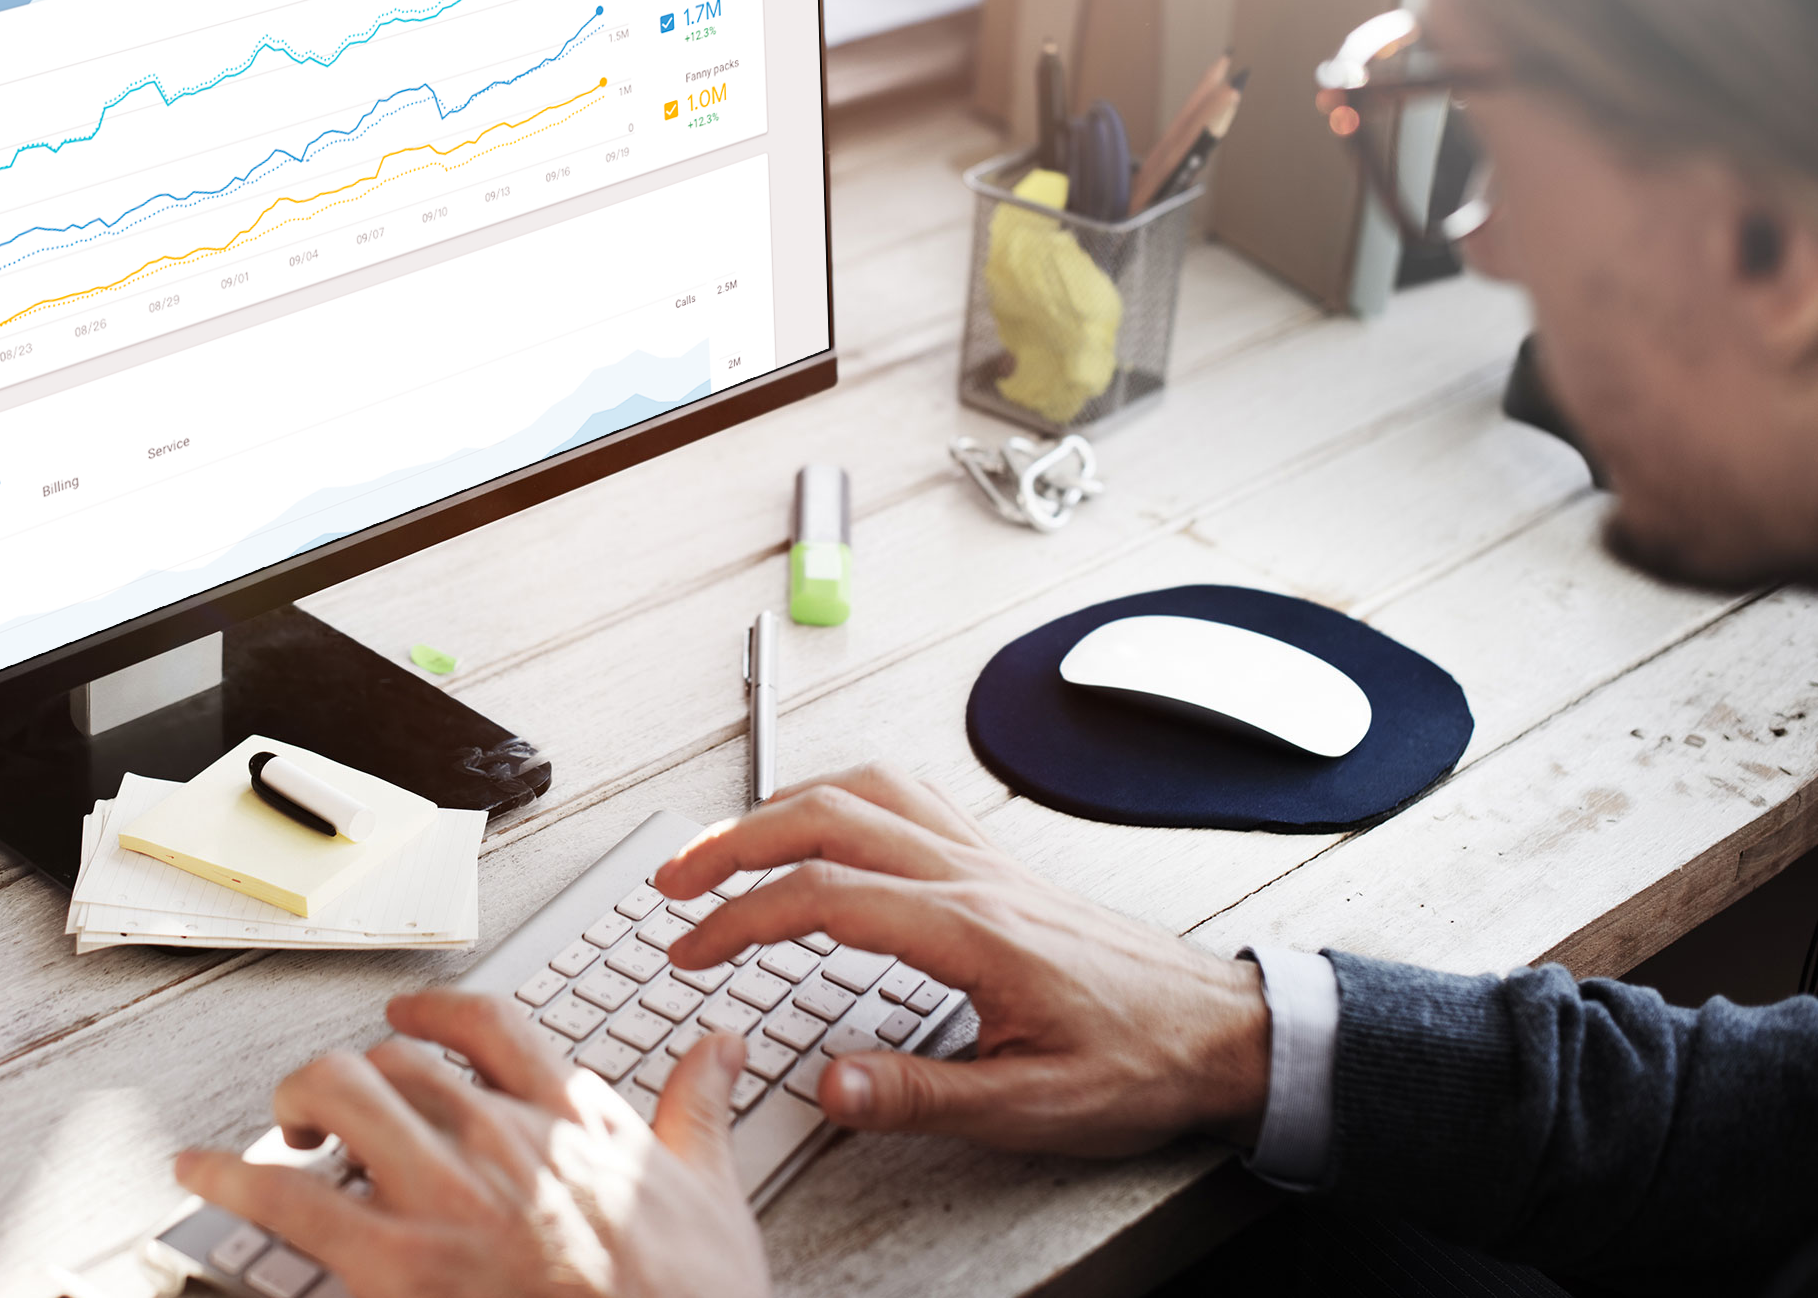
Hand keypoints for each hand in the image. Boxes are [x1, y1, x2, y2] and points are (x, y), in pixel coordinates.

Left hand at [175, 988, 770, 1297]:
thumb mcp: (712, 1194)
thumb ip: (699, 1108)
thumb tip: (719, 1045)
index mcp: (571, 1114)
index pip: (486, 1023)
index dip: (431, 1010)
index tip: (407, 1017)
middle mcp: (499, 1136)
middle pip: (395, 1059)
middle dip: (354, 1076)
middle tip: (335, 1106)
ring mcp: (444, 1196)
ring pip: (339, 1094)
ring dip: (297, 1103)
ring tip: (282, 1130)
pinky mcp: (397, 1263)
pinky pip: (290, 1199)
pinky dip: (231, 1178)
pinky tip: (199, 1172)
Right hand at [651, 764, 1269, 1157]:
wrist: (1222, 1031)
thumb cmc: (1140, 1064)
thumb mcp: (1033, 1106)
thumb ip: (922, 1094)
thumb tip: (828, 1084)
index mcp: (969, 929)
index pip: (823, 897)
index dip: (740, 919)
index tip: (692, 949)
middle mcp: (970, 875)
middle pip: (825, 817)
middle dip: (733, 841)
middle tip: (674, 880)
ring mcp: (984, 856)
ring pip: (862, 790)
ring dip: (780, 806)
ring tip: (724, 844)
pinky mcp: (997, 861)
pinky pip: (905, 795)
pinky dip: (840, 793)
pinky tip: (821, 819)